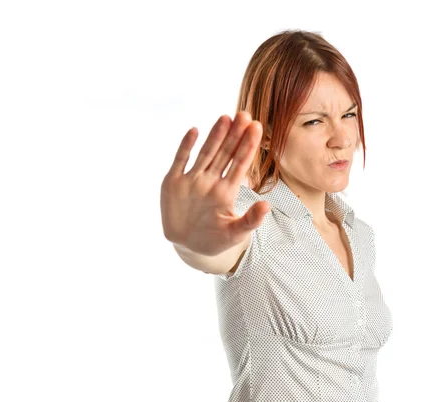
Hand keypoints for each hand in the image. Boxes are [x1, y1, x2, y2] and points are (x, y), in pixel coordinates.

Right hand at [160, 111, 269, 255]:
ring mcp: (192, 180)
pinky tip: (194, 131)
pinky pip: (181, 161)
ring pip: (206, 153)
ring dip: (215, 136)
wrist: (188, 247)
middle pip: (225, 154)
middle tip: (245, 114)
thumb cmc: (215, 240)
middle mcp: (211, 182)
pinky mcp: (174, 183)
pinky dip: (186, 147)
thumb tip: (267, 205)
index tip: (257, 127)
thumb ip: (251, 220)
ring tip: (225, 118)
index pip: (240, 165)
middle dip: (235, 135)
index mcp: (227, 192)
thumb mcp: (235, 234)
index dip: (248, 146)